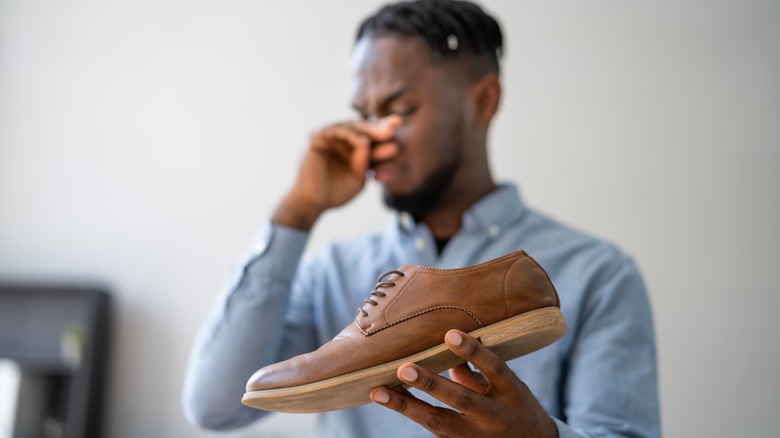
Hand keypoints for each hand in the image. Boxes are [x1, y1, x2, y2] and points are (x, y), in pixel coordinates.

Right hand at [272, 116, 400, 229]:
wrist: (312, 205)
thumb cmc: (335, 193)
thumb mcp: (358, 178)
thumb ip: (365, 162)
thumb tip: (368, 142)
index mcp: (350, 147)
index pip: (368, 136)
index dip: (382, 130)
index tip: (400, 128)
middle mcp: (338, 140)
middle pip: (361, 128)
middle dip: (379, 126)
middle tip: (396, 125)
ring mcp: (327, 137)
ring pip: (351, 126)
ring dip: (370, 130)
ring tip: (388, 134)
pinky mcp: (315, 138)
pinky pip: (336, 131)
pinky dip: (351, 134)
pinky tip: (365, 141)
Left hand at [370, 329, 556, 437]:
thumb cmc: (515, 406)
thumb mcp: (507, 386)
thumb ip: (477, 369)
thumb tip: (444, 346)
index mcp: (512, 393)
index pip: (495, 369)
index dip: (474, 352)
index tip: (450, 333)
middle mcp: (495, 416)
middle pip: (461, 400)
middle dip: (431, 385)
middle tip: (404, 369)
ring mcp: (477, 436)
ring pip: (438, 422)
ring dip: (406, 406)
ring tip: (380, 392)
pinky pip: (433, 431)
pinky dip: (410, 414)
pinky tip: (389, 401)